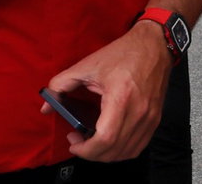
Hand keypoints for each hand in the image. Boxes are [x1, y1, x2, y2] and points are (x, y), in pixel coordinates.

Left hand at [44, 23, 169, 161]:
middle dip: (91, 154)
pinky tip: (111, 142)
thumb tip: (46, 105)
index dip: (86, 149)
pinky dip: (122, 151)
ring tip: (93, 143)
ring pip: (127, 152)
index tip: (74, 143)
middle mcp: (139, 111)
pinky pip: (138, 146)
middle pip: (114, 150)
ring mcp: (149, 117)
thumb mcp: (88, 65)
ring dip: (106, 155)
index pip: (105, 138)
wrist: (154, 46)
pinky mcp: (155, 119)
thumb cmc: (124, 54)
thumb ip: (62, 84)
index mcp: (121, 97)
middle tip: (79, 142)